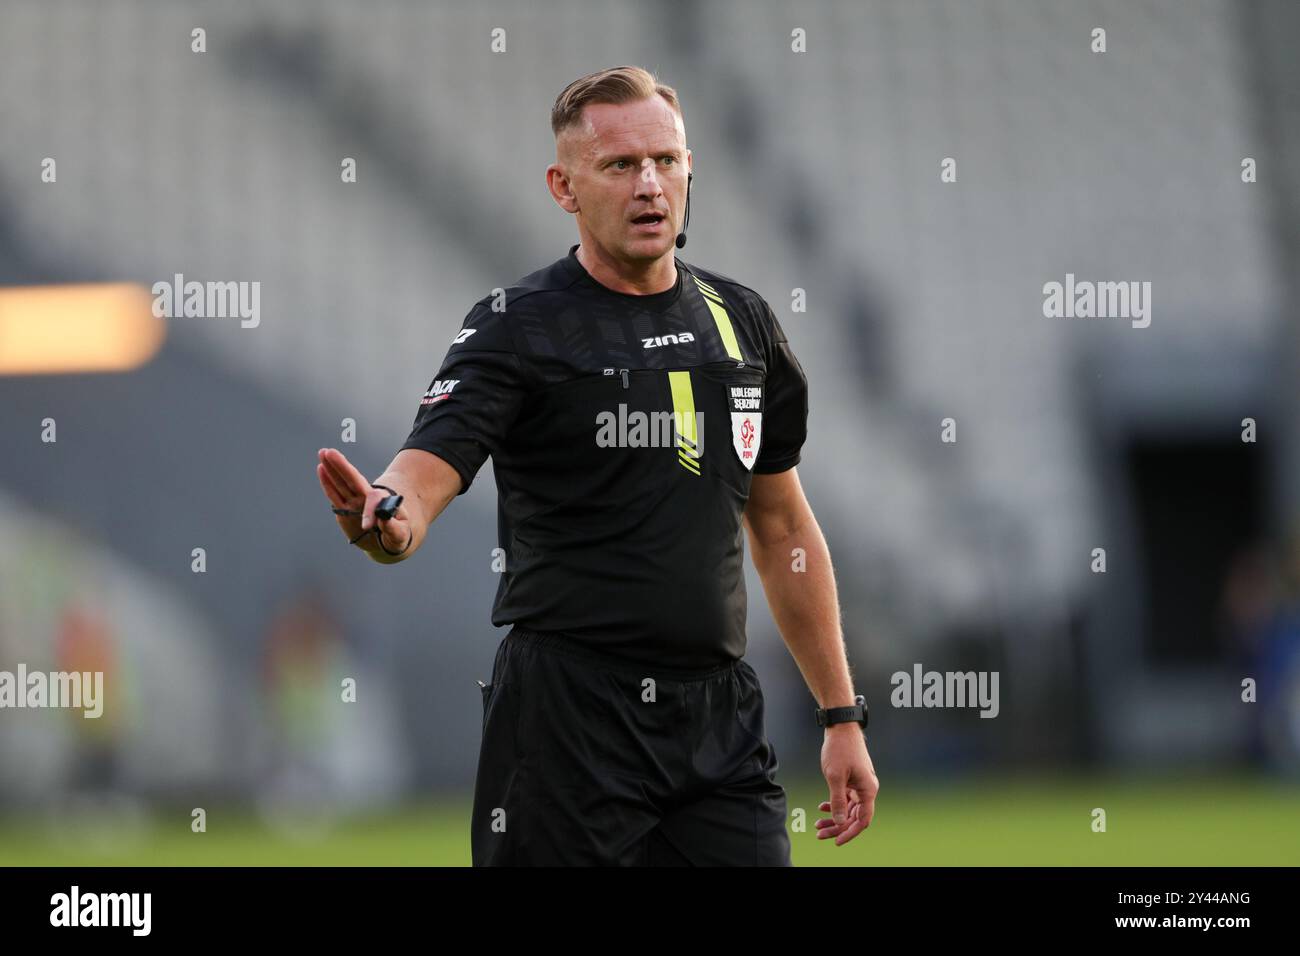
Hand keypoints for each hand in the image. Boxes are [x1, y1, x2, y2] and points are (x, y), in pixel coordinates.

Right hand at [316, 447, 411, 558]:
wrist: (387, 540)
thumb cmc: (397, 535)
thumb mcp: (400, 534)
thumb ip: (393, 528)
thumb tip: (383, 519)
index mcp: (381, 503)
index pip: (373, 501)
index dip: (369, 511)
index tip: (367, 527)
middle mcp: (366, 499)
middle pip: (353, 480)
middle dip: (342, 467)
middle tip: (330, 452)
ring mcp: (354, 503)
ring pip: (341, 484)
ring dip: (332, 469)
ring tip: (322, 453)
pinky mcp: (344, 510)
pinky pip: (334, 495)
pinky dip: (327, 482)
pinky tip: (321, 469)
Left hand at [816, 725, 878, 845]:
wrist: (841, 727)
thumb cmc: (840, 749)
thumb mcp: (835, 776)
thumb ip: (837, 800)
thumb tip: (839, 822)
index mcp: (868, 790)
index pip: (862, 820)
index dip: (850, 833)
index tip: (836, 841)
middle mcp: (867, 789)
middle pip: (854, 816)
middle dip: (837, 826)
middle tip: (819, 833)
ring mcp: (860, 784)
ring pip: (848, 808)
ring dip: (834, 817)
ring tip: (818, 824)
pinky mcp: (853, 779)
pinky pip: (846, 798)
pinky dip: (835, 804)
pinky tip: (822, 807)